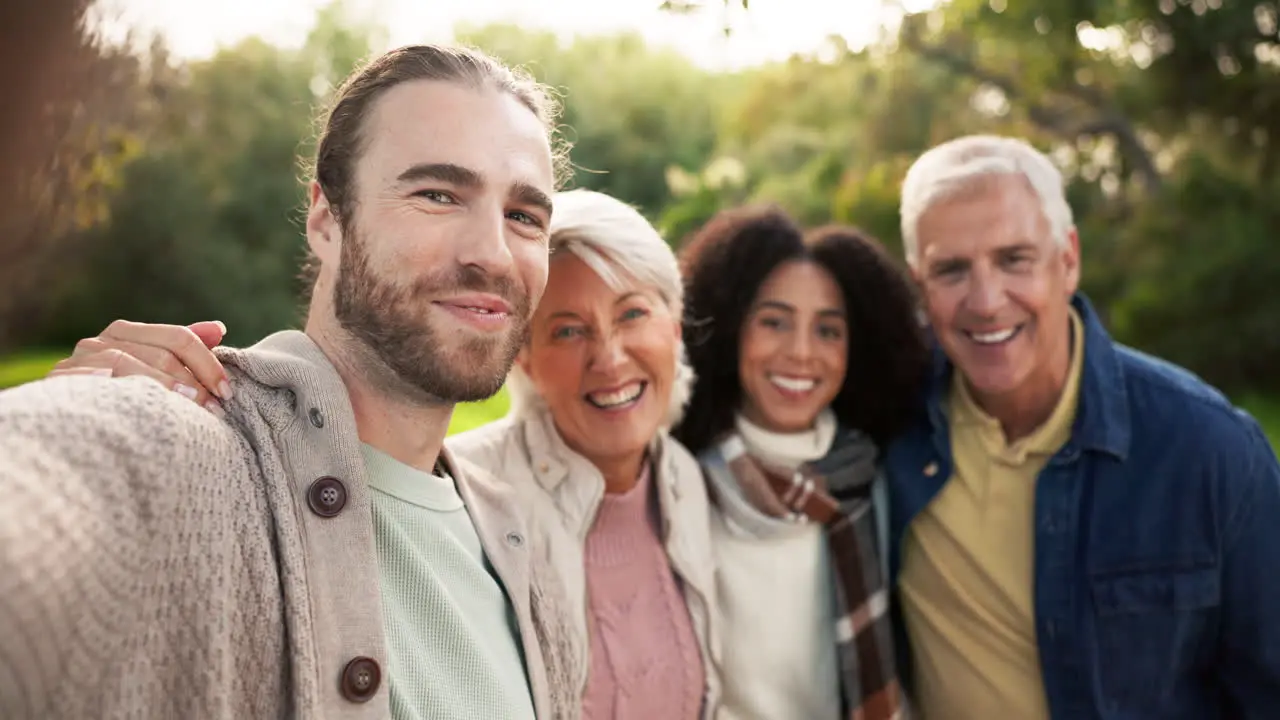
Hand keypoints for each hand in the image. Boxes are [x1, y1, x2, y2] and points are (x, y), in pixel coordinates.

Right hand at [48, 319, 230, 414]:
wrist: (60, 425)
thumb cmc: (114, 395)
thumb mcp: (150, 369)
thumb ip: (182, 349)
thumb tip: (218, 327)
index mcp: (124, 332)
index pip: (177, 337)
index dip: (207, 362)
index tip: (227, 390)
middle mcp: (98, 341)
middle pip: (159, 353)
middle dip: (194, 380)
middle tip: (216, 406)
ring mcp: (76, 361)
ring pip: (128, 363)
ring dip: (164, 386)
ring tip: (191, 407)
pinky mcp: (58, 383)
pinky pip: (93, 382)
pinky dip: (118, 388)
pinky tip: (140, 402)